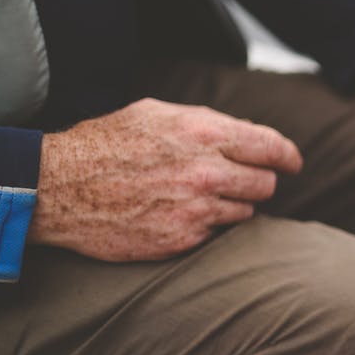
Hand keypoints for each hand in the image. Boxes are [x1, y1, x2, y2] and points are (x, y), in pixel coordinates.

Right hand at [29, 98, 302, 261]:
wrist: (60, 189)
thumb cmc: (108, 145)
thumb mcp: (158, 115)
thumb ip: (210, 124)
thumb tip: (250, 134)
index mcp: (205, 133)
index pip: (272, 147)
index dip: (289, 156)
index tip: (294, 163)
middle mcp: (207, 172)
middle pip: (267, 184)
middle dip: (257, 181)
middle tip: (235, 180)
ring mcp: (197, 210)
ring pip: (246, 212)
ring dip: (231, 205)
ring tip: (194, 195)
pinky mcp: (184, 239)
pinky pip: (217, 234)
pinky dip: (206, 225)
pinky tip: (176, 213)